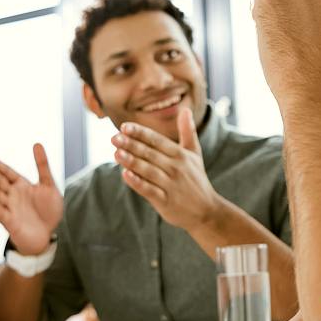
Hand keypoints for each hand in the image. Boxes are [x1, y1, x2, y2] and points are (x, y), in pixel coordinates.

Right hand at [0, 144, 61, 255]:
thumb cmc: (48, 211)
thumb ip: (42, 166)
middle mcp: (13, 196)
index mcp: (21, 186)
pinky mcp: (11, 223)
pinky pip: (0, 212)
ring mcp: (10, 209)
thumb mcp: (49, 185)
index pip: (6, 172)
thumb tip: (36, 143)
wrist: (48, 236)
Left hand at [112, 107, 221, 230]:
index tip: (124, 126)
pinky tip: (125, 175)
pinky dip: (138, 182)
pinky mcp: (166, 201)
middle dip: (131, 145)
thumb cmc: (197, 180)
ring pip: (148, 171)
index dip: (141, 133)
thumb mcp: (195, 154)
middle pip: (150, 154)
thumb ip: (188, 131)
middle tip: (114, 138)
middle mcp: (176, 168)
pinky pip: (150, 190)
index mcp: (181, 155)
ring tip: (116, 153)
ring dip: (132, 161)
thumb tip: (185, 109)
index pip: (157, 141)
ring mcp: (171, 185)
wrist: (206, 211)